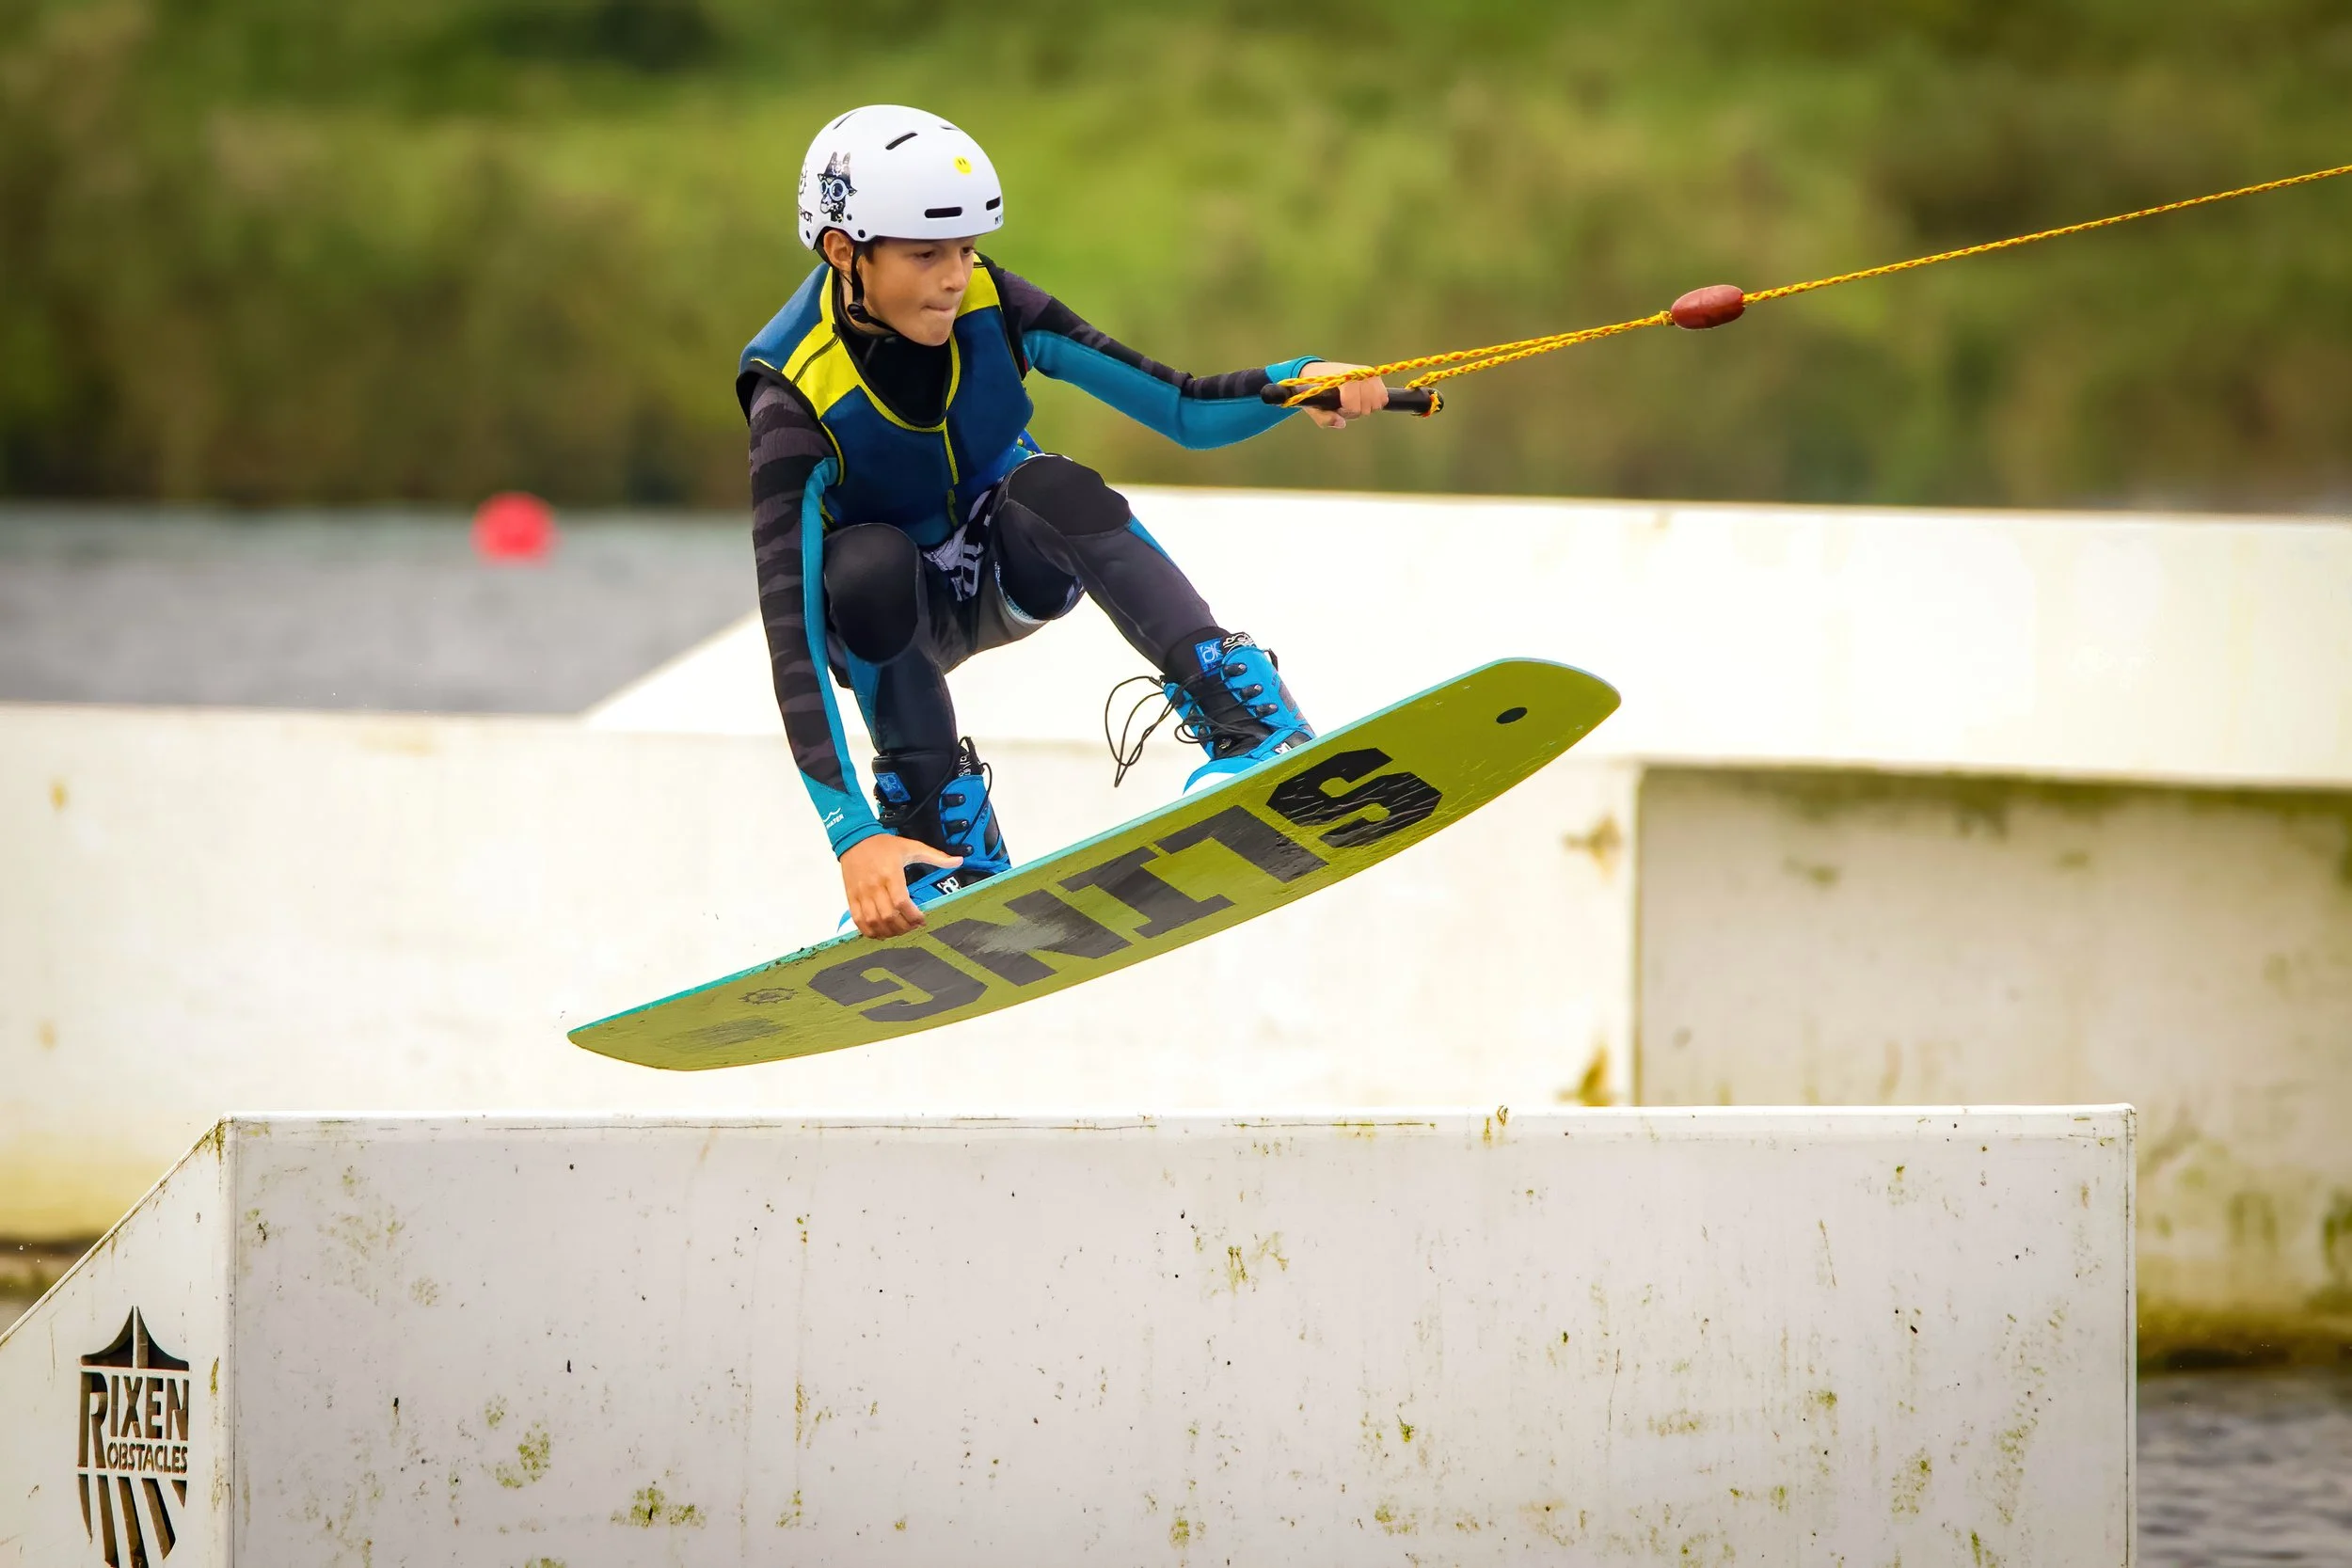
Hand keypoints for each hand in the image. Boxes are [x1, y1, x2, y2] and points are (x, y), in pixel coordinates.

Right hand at [840, 833, 960, 937]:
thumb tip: (959, 861)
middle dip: (904, 927)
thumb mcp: (911, 847)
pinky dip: (869, 931)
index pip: (902, 902)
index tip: (922, 919)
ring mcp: (861, 893)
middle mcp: (875, 886)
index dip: (913, 916)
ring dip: (889, 931)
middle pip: (889, 916)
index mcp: (891, 874)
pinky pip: (859, 921)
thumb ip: (936, 856)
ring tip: (900, 930)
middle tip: (913, 926)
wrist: (854, 838)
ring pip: (874, 921)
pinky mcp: (851, 897)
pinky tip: (881, 932)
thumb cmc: (883, 844)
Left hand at [1296, 361, 1390, 428]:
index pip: (1353, 402)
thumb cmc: (1313, 390)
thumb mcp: (1313, 406)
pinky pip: (1383, 395)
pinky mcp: (1373, 375)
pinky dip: (1376, 402)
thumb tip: (1342, 424)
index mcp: (1340, 378)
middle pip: (1367, 404)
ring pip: (1377, 400)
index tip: (1339, 409)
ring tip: (1354, 403)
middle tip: (1346, 407)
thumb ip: (1325, 418)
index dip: (1347, 411)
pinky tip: (1365, 401)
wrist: (1317, 372)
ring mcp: (1366, 373)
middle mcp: (1356, 373)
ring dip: (1366, 406)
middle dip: (1357, 410)